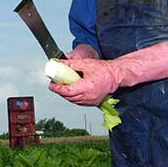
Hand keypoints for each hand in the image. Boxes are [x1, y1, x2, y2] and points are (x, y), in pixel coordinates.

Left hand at [49, 42, 167, 105]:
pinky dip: (73, 97)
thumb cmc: (104, 69)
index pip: (67, 91)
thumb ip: (70, 64)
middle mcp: (88, 96)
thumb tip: (58, 63)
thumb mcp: (85, 64)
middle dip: (60, 91)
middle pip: (68, 97)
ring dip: (66, 94)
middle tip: (55, 83)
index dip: (57, 88)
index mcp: (86, 87)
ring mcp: (91, 101)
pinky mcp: (93, 103)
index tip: (51, 85)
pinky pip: (79, 102)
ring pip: (73, 100)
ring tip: (62, 86)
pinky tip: (72, 90)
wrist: (115, 76)